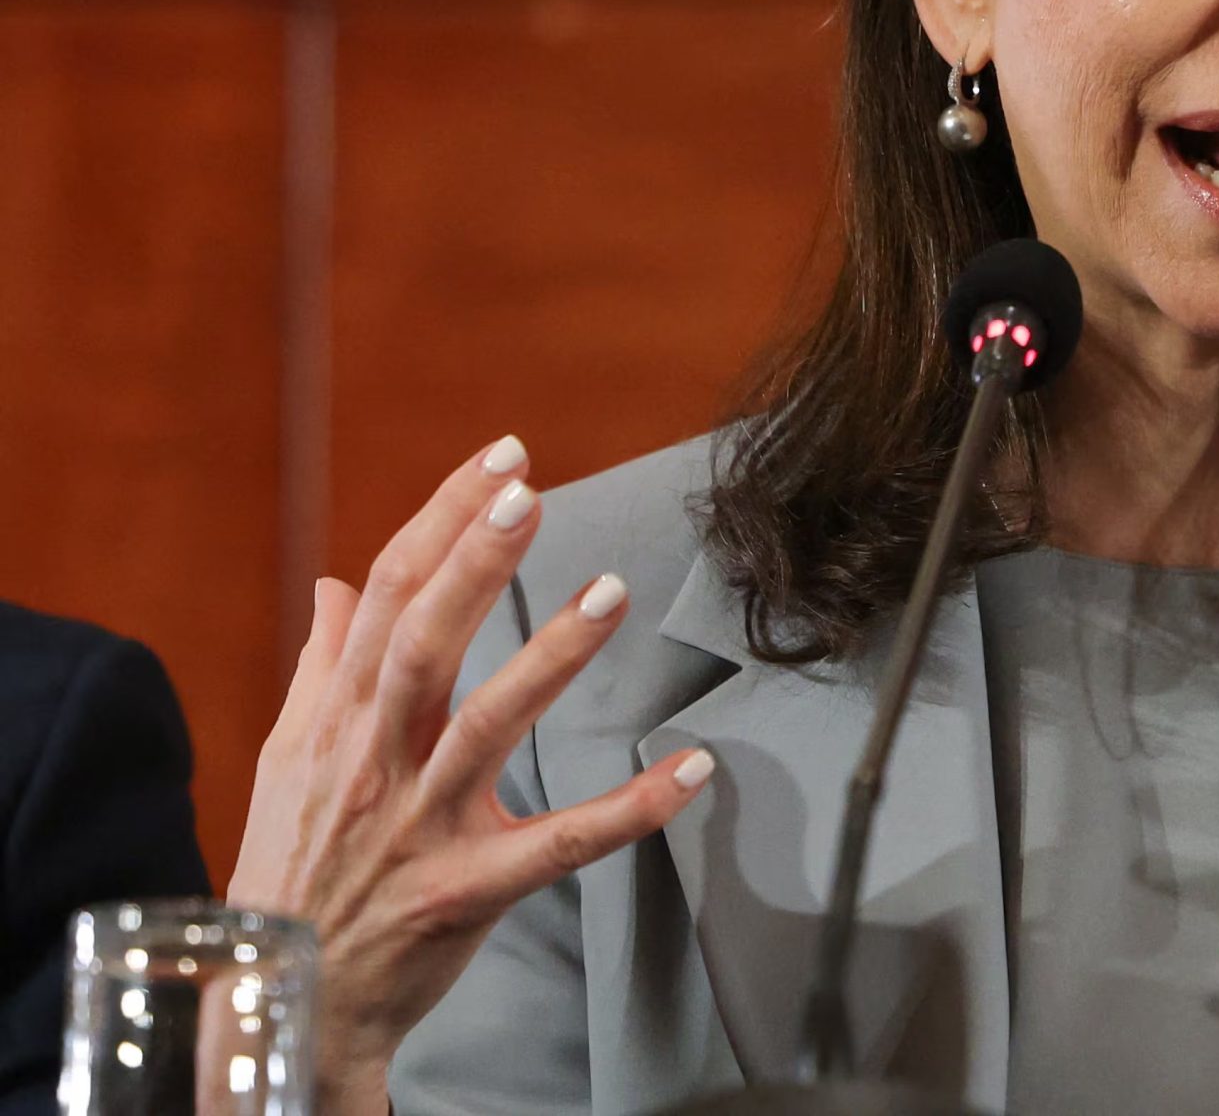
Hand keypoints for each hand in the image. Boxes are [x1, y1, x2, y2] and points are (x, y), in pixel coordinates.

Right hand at [229, 438, 715, 1111]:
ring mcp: (420, 824)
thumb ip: (320, 670)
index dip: (442, 520)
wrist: (281, 1004)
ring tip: (611, 592)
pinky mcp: (466, 889)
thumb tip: (336, 586)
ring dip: (550, 656)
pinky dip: (629, 808)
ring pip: (486, 726)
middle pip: (423, 641)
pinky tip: (691, 769)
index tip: (500, 460)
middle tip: (528, 490)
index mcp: (337, 720)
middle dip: (474, 560)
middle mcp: (374, 761)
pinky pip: (559, 844)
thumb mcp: (286, 765)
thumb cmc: (293, 871)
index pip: (388, 594)